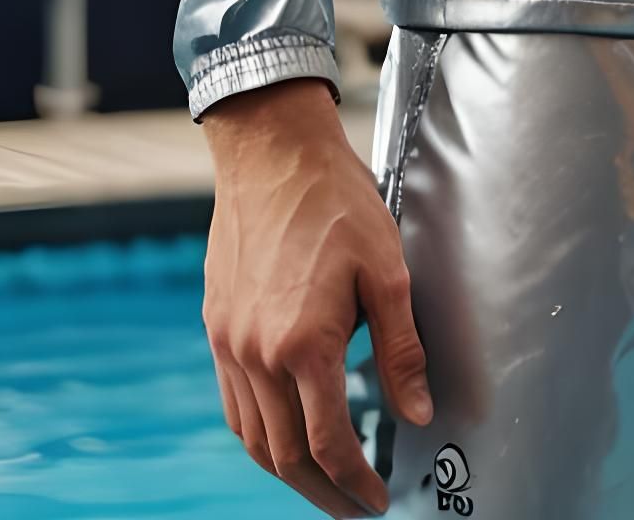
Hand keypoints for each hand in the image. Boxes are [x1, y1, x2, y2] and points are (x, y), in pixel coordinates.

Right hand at [201, 77, 486, 515]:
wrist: (271, 150)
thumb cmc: (336, 200)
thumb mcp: (387, 269)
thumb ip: (402, 350)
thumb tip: (418, 413)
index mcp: (303, 344)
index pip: (330, 442)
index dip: (357, 482)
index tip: (379, 499)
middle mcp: (257, 355)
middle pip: (286, 457)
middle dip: (324, 493)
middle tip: (354, 510)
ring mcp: (228, 345)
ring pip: (253, 439)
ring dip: (288, 473)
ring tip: (323, 485)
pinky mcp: (216, 328)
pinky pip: (233, 406)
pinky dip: (258, 437)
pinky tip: (281, 437)